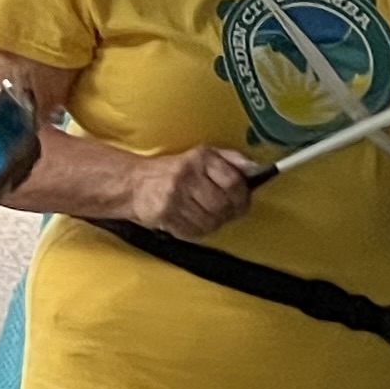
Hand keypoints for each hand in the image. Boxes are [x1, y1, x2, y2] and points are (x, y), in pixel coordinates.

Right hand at [125, 144, 258, 235]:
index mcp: (199, 159)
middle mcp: (186, 176)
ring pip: (211, 221)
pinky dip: (198, 231)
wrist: (134, 184)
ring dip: (213, 223)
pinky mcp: (164, 215)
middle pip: (223, 204)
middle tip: (224, 211)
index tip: (240, 199)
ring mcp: (174, 197)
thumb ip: (231, 160)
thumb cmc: (173, 172)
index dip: (242, 195)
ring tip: (206, 216)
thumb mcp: (202, 156)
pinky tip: (193, 222)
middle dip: (229, 212)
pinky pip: (194, 232)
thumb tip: (255, 167)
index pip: (233, 181)